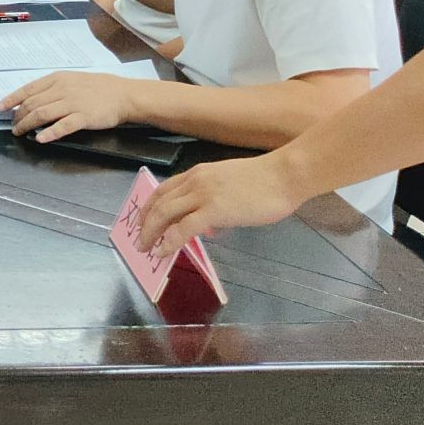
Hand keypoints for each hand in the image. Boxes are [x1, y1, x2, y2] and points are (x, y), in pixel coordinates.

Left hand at [0, 70, 131, 142]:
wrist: (124, 94)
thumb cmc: (98, 88)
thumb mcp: (72, 80)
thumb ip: (52, 89)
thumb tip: (31, 99)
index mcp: (57, 79)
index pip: (28, 89)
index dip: (11, 99)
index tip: (0, 107)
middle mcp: (62, 89)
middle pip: (32, 104)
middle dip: (18, 116)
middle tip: (13, 125)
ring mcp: (73, 103)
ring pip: (42, 114)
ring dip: (27, 125)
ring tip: (19, 132)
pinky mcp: (84, 117)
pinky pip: (63, 126)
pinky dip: (49, 133)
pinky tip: (40, 138)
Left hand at [138, 153, 305, 257]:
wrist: (284, 175)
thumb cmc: (266, 182)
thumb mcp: (232, 187)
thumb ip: (217, 204)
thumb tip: (210, 228)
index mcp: (198, 174)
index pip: (164, 189)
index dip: (150, 206)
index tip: (142, 220)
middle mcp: (194, 181)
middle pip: (159, 203)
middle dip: (145, 223)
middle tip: (139, 240)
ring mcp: (203, 194)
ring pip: (165, 214)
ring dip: (152, 233)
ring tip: (145, 248)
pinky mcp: (214, 209)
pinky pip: (184, 227)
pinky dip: (170, 241)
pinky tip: (164, 251)